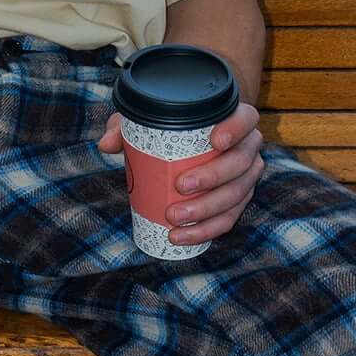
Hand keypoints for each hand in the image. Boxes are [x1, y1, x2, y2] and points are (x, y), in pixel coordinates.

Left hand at [97, 101, 264, 245]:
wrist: (194, 143)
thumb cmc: (173, 126)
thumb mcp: (148, 119)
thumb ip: (126, 125)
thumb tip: (107, 144)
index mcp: (236, 119)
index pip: (247, 119)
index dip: (235, 129)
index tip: (214, 141)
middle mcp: (248, 147)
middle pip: (241, 163)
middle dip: (212, 178)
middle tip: (180, 186)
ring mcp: (247, 176)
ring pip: (237, 195)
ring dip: (206, 211)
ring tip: (174, 219)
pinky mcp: (238, 201)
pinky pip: (228, 219)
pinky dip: (205, 230)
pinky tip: (181, 236)